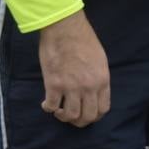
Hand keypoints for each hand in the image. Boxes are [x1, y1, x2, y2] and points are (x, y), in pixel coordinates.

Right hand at [38, 11, 109, 127]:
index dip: (94, 116)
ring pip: (69, 115)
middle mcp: (88, 88)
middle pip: (87, 116)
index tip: (86, 114)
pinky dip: (48, 108)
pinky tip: (45, 104)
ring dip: (63, 117)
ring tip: (57, 111)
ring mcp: (70, 87)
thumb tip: (92, 89)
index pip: (102, 109)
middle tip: (71, 117)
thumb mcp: (99, 60)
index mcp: (102, 81)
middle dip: (79, 121)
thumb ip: (97, 77)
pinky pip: (51, 105)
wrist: (64, 27)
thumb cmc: (82, 38)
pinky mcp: (53, 83)